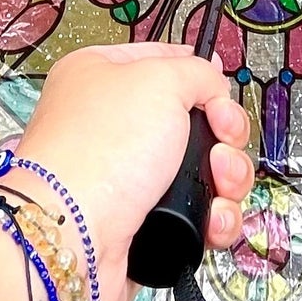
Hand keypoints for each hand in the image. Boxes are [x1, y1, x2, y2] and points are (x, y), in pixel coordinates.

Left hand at [7, 43, 252, 300]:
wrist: (74, 238)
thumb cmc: (100, 152)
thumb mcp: (157, 80)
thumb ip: (196, 71)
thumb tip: (213, 85)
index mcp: (102, 78)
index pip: (164, 63)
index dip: (200, 77)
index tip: (219, 94)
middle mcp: (114, 126)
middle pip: (195, 121)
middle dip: (223, 135)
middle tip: (221, 143)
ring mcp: (130, 178)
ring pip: (205, 169)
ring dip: (227, 178)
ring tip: (220, 185)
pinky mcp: (147, 222)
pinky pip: (198, 213)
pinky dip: (216, 217)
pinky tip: (214, 219)